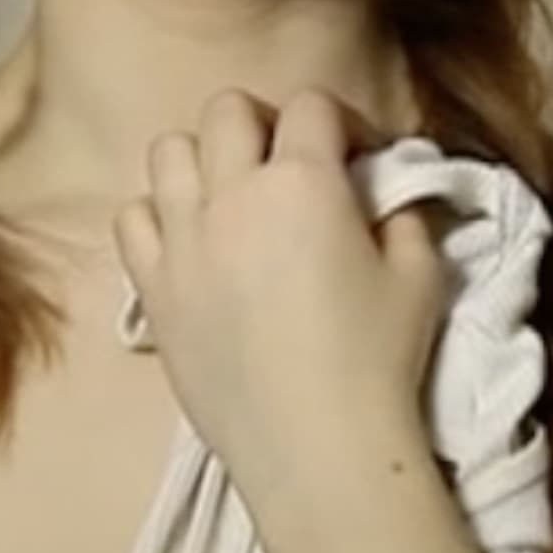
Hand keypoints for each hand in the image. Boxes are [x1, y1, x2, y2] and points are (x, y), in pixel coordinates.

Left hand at [112, 88, 447, 500]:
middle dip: (265, 124)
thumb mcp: (421, 275)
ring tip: (233, 197)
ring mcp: (182, 241)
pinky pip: (131, 219)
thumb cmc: (379, 359)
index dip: (340, 122)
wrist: (317, 447)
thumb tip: (388, 195)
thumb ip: (405, 216)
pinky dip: (158, 216)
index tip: (358, 158)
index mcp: (304, 181)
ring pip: (170, 153)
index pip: (313, 106)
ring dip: (206, 161)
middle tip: (291, 166)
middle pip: (228, 111)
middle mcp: (232, 195)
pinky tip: (191, 242)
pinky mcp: (152, 288)